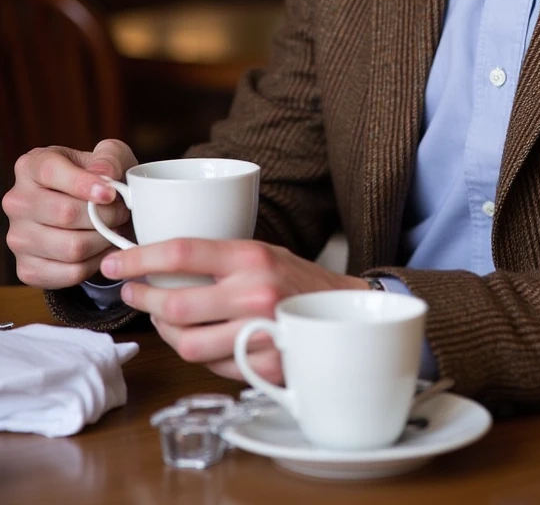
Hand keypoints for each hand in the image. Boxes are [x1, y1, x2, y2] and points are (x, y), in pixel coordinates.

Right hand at [2, 140, 136, 288]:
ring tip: (115, 228)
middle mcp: (17, 202)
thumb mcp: (110, 156)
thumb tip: (103, 174)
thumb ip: (110, 157)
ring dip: (104, 240)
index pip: (50, 172)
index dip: (84, 184)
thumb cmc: (100, 179)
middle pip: (65, 214)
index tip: (110, 193)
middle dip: (105, 215)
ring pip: (71, 247)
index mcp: (31, 166)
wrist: (91, 211)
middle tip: (122, 212)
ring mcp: (18, 237)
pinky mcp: (27, 268)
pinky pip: (70, 272)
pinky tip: (103, 248)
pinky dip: (96, 263)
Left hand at [100, 238, 368, 380]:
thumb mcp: (262, 252)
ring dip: (166, 333)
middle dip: (143, 300)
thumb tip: (159, 261)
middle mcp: (255, 292)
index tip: (114, 262)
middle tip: (132, 293)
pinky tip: (202, 338)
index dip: (140, 258)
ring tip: (163, 319)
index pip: (182, 251)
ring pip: (188, 343)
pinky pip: (213, 366)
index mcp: (251, 256)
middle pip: (175, 303)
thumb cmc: (297, 279)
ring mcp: (260, 332)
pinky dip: (200, 354)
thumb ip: (219, 257)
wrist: (348, 309)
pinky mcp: (265, 365)